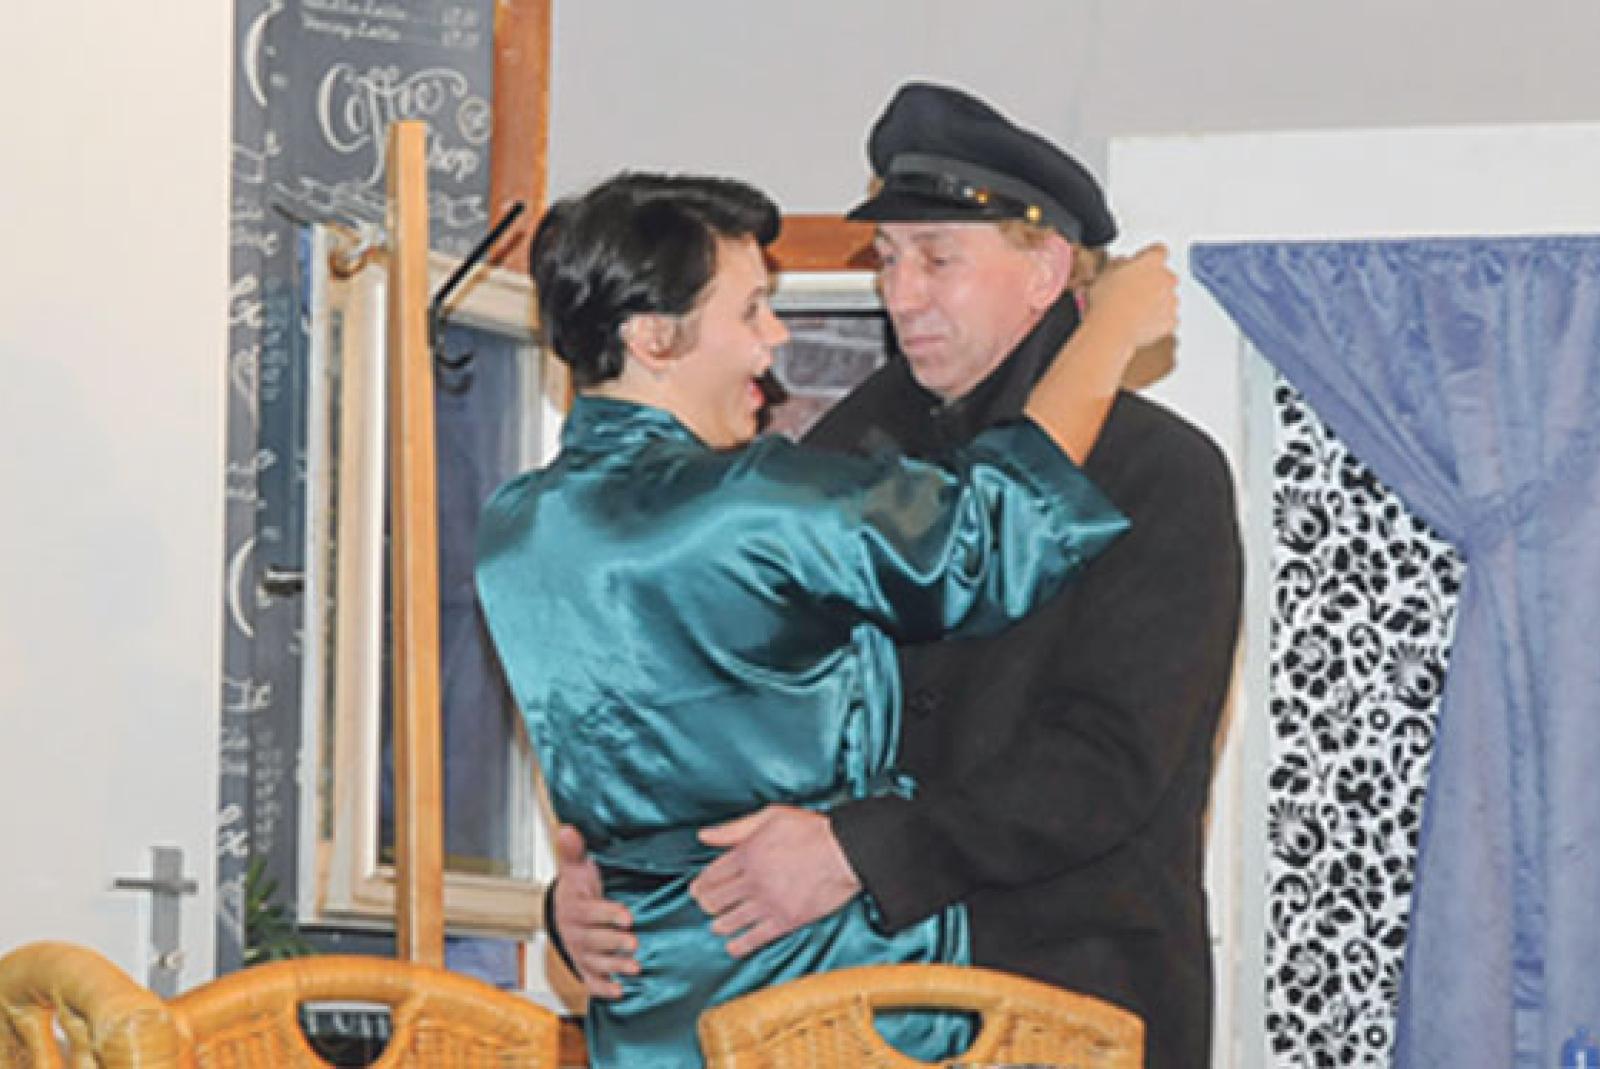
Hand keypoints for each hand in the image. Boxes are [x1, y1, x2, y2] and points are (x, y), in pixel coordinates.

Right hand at [549, 824, 638, 998]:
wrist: (562, 912)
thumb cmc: (577, 889)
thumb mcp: (575, 868)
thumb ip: (573, 851)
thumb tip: (567, 828)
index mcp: (576, 908)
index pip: (592, 913)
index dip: (609, 915)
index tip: (628, 917)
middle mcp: (576, 933)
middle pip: (595, 941)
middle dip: (615, 943)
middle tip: (635, 944)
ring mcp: (580, 952)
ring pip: (596, 963)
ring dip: (615, 967)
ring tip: (635, 968)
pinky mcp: (585, 967)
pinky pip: (591, 982)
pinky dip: (603, 989)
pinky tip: (620, 992)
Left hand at [690, 806, 861, 957]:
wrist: (846, 852)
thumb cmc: (812, 831)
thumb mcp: (771, 817)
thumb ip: (734, 828)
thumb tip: (704, 835)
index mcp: (746, 854)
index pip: (711, 875)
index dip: (700, 886)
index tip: (698, 891)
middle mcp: (752, 881)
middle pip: (715, 900)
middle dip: (707, 905)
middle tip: (708, 907)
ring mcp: (768, 903)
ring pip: (729, 921)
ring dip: (720, 924)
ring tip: (719, 924)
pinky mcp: (785, 921)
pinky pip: (754, 939)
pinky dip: (739, 945)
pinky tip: (733, 945)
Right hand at [1085, 243, 1178, 350]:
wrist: (1112, 331)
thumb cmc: (1107, 302)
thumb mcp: (1105, 273)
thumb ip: (1119, 262)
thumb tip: (1123, 262)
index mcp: (1152, 262)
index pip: (1159, 250)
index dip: (1148, 256)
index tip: (1141, 262)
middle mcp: (1166, 279)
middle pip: (1166, 275)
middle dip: (1153, 281)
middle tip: (1134, 290)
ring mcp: (1171, 300)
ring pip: (1168, 297)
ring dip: (1157, 301)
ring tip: (1135, 309)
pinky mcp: (1171, 320)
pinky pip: (1169, 318)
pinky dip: (1159, 319)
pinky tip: (1142, 322)